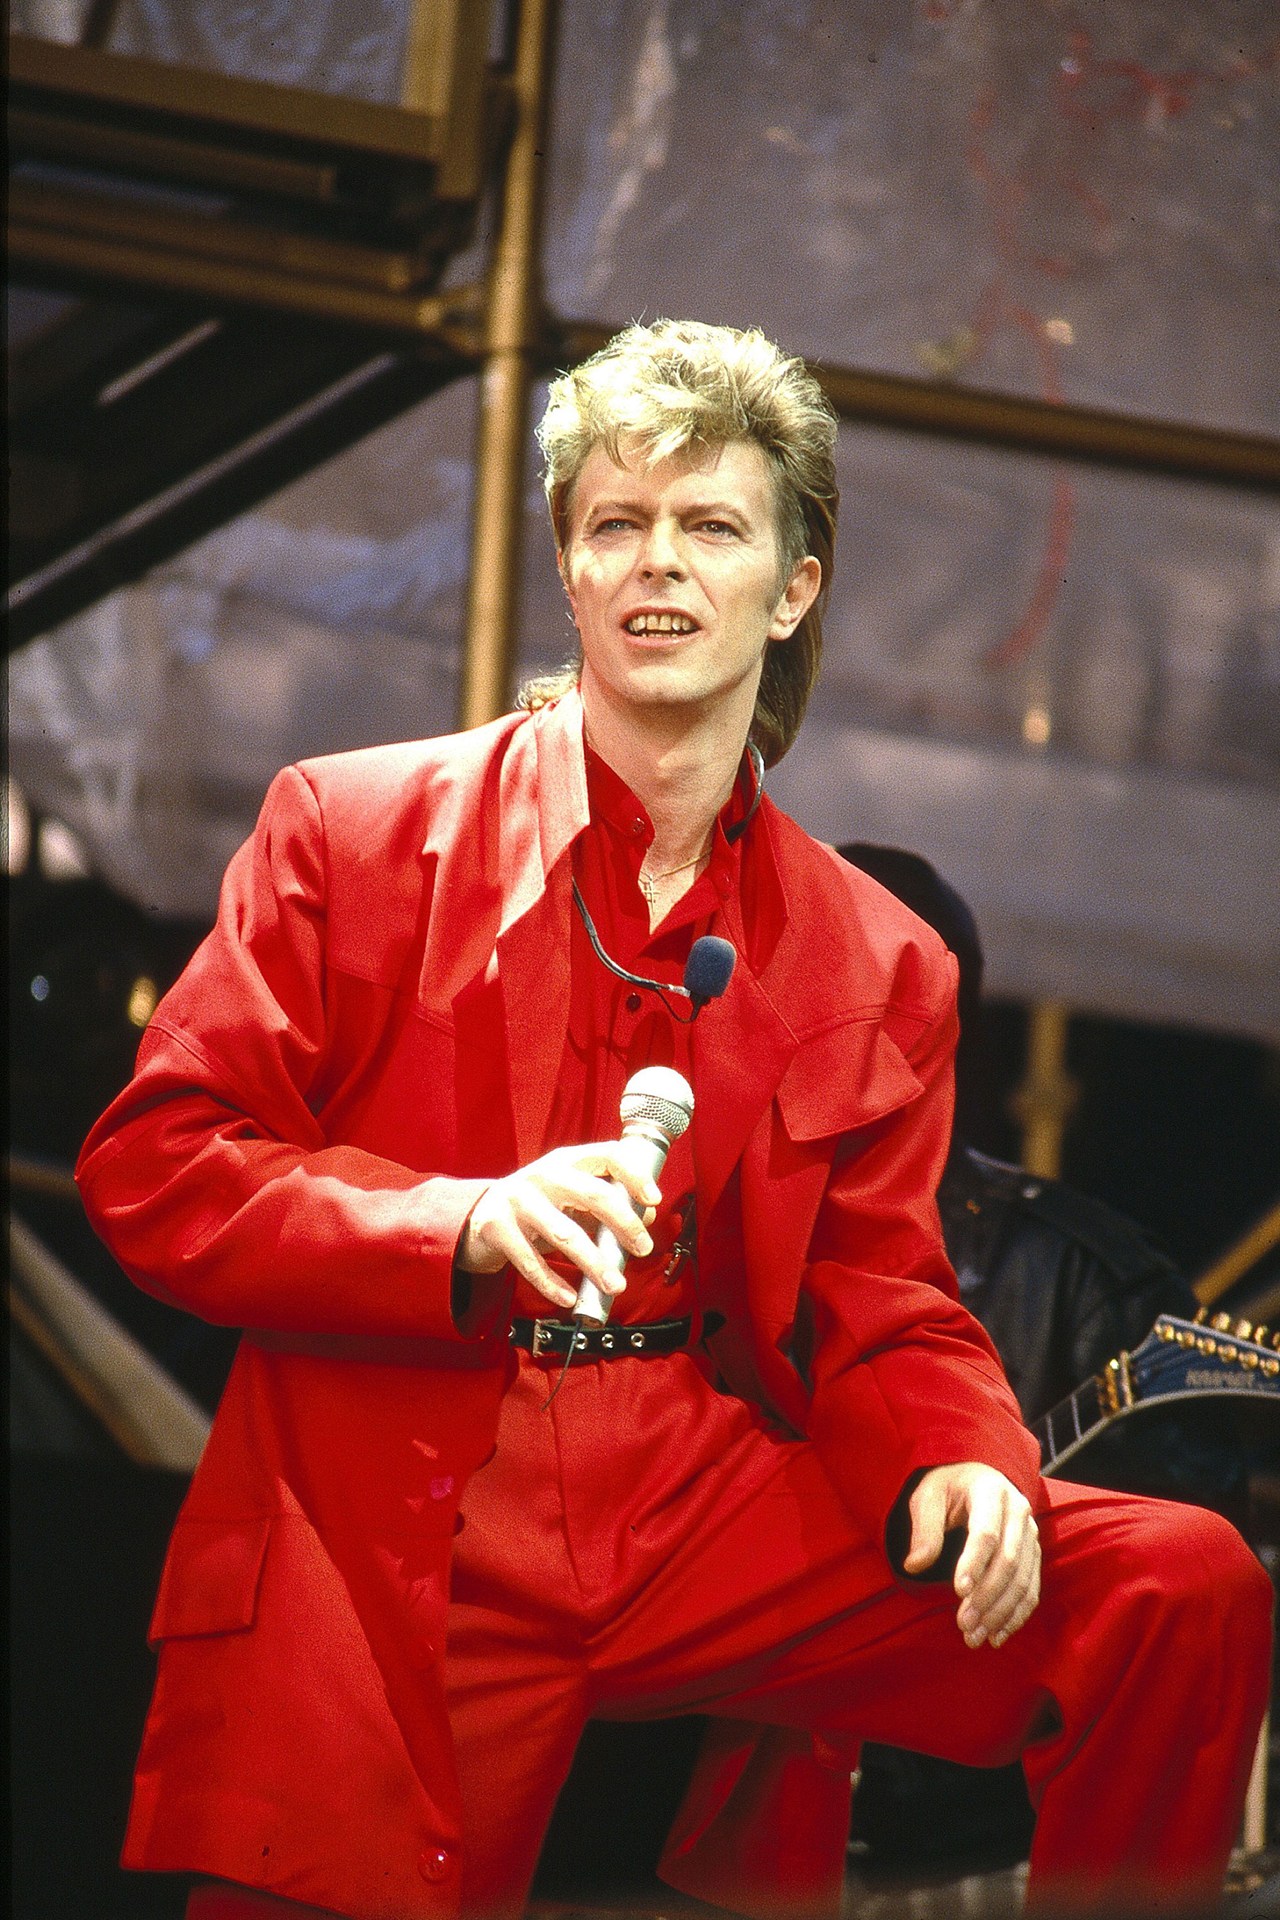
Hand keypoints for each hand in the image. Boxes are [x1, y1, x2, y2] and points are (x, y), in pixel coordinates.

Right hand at [457, 1142, 660, 1311]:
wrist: (480, 1214)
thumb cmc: (539, 1204)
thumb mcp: (572, 1196)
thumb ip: (608, 1202)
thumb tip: (647, 1215)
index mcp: (567, 1160)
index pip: (608, 1155)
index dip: (634, 1175)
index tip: (654, 1199)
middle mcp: (544, 1175)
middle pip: (593, 1195)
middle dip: (624, 1224)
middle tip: (643, 1249)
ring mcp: (518, 1200)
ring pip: (564, 1234)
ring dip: (594, 1263)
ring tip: (615, 1285)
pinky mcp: (497, 1228)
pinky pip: (531, 1262)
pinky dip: (553, 1284)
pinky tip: (570, 1297)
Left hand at [904, 1462, 1040, 1649]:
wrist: (974, 1479)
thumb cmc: (946, 1488)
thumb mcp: (927, 1497)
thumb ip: (924, 1528)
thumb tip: (914, 1565)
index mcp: (991, 1491)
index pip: (986, 1532)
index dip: (974, 1563)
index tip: (958, 1591)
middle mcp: (1018, 1511)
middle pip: (1008, 1561)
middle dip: (986, 1597)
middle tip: (963, 1625)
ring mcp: (1030, 1534)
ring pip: (1022, 1580)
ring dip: (1000, 1613)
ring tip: (975, 1638)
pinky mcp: (1033, 1554)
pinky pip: (1031, 1588)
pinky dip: (1016, 1615)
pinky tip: (997, 1635)